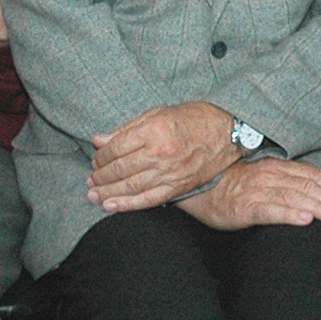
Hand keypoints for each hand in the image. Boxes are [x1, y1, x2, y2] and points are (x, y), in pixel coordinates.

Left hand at [89, 102, 237, 211]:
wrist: (229, 135)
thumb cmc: (195, 119)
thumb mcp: (159, 113)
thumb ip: (128, 128)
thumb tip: (100, 140)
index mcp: (153, 131)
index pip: (116, 148)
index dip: (101, 156)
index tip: (96, 158)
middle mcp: (160, 153)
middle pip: (120, 169)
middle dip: (101, 175)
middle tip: (91, 179)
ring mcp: (169, 173)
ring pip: (130, 186)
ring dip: (108, 192)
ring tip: (93, 194)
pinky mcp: (178, 187)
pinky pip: (148, 199)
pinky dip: (127, 204)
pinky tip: (111, 206)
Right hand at [182, 156, 320, 230]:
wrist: (198, 188)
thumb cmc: (234, 184)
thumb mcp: (266, 173)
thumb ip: (295, 174)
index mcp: (277, 166)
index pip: (313, 177)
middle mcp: (270, 175)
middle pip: (309, 188)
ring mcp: (257, 191)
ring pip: (295, 198)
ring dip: (319, 208)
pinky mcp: (244, 207)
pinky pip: (270, 210)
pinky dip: (289, 214)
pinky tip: (305, 220)